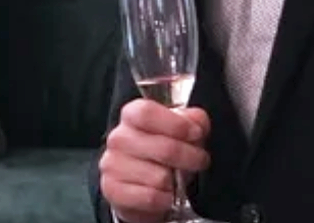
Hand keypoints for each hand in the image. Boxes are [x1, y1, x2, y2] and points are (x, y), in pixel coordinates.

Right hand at [99, 99, 210, 222]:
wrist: (137, 183)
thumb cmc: (159, 151)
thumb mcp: (178, 128)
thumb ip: (192, 120)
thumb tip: (198, 124)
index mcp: (132, 115)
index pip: (148, 113)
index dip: (176, 124)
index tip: (196, 134)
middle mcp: (118, 138)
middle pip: (162, 147)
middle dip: (189, 157)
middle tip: (200, 160)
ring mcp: (112, 165)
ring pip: (160, 176)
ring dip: (177, 181)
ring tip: (178, 178)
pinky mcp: (113, 191)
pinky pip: (150, 198)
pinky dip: (166, 199)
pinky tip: (168, 194)